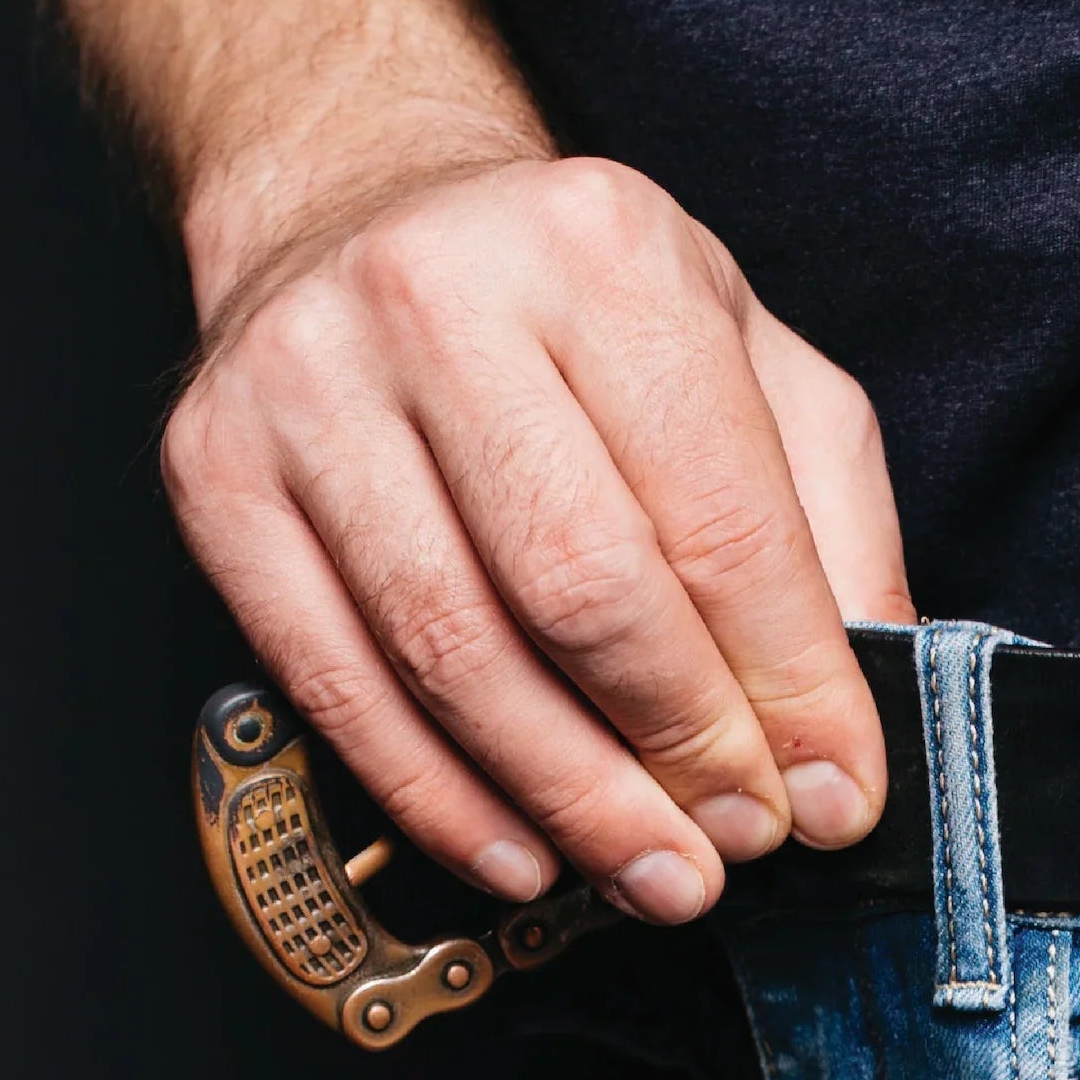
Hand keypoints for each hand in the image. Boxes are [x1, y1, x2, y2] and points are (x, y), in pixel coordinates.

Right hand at [164, 152, 909, 923]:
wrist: (350, 209)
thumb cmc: (563, 301)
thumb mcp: (737, 350)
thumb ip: (825, 514)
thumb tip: (866, 700)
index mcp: (600, 247)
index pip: (716, 512)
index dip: (788, 683)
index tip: (833, 792)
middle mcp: (437, 297)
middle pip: (580, 587)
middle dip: (678, 749)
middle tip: (737, 843)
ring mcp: (306, 388)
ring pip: (451, 652)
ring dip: (567, 798)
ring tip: (647, 870)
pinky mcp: (213, 477)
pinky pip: (332, 683)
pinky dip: (435, 796)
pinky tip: (519, 849)